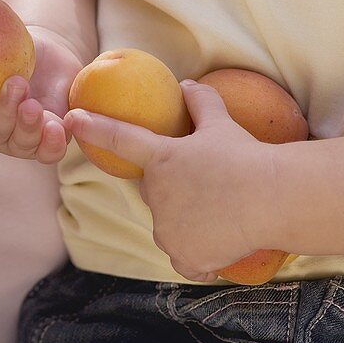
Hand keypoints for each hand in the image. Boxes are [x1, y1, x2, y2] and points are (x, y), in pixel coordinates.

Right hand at [0, 29, 81, 163]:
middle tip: (17, 84)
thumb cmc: (8, 46)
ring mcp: (20, 139)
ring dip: (28, 125)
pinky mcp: (48, 140)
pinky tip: (59, 125)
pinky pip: (49, 152)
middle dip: (4, 111)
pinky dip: (53, 143)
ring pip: (21, 144)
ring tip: (35, 104)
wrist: (46, 57)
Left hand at [65, 81, 277, 279]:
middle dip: (172, 187)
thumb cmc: (246, 158)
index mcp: (162, 158)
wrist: (273, 198)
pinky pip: (185, 258)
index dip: (93, 127)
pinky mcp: (184, 256)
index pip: (120, 138)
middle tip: (206, 184)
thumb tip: (188, 84)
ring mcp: (167, 228)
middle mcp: (156, 194)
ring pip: (169, 224)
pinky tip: (221, 243)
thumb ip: (202, 103)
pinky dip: (199, 254)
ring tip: (221, 211)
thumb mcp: (222, 124)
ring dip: (186, 219)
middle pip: (154, 190)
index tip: (71, 118)